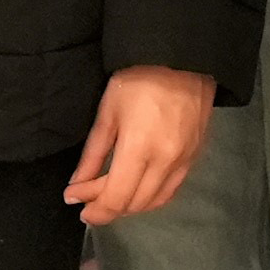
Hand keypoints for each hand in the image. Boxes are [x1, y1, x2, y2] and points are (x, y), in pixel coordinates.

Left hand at [66, 64, 215, 221]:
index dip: (94, 209)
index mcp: (139, 149)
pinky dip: (150, 198)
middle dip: (106, 206)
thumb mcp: (107, 112)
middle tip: (86, 195)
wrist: (182, 60)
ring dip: (128, 206)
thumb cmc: (138, 80)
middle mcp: (165, 163)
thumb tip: (77, 185)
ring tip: (108, 195)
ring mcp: (184, 163)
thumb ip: (93, 154)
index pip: (116, 198)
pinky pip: (171, 191)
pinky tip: (135, 189)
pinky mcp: (194, 159)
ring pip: (154, 203)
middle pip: (133, 204)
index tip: (74, 200)